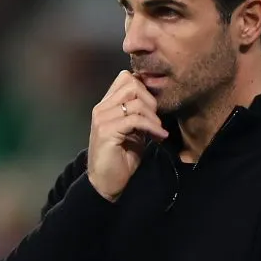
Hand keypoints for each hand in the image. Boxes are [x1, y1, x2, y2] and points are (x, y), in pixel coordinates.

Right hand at [87, 71, 168, 201]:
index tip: (154, 107)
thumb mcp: (134, 131)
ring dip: (153, 117)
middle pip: (132, 84)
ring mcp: (102, 118)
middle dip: (150, 100)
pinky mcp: (106, 131)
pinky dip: (151, 127)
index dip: (144, 88)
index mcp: (107, 105)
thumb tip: (156, 101)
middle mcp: (102, 108)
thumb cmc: (121, 158)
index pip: (125, 77)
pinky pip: (135, 119)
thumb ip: (140, 114)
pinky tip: (159, 137)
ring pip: (135, 102)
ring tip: (158, 131)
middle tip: (157, 119)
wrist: (106, 182)